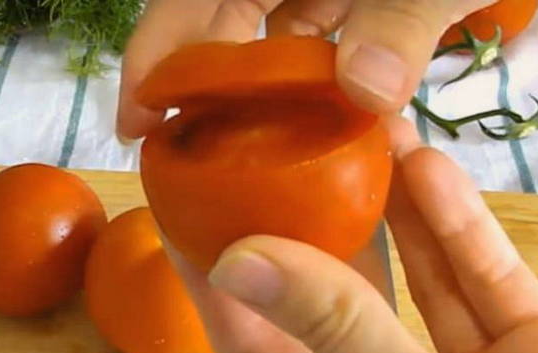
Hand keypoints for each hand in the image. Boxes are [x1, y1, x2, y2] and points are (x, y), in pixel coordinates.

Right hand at [116, 0, 496, 141]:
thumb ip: (400, 21)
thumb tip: (367, 91)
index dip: (156, 52)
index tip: (137, 119)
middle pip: (213, 19)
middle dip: (190, 80)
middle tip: (165, 150)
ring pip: (259, 38)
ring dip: (249, 92)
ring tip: (230, 153)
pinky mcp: (342, 4)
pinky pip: (306, 46)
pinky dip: (302, 87)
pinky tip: (304, 127)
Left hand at [164, 117, 537, 352]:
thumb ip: (339, 336)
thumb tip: (240, 264)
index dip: (219, 288)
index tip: (184, 221)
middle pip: (330, 304)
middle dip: (303, 230)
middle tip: (264, 162)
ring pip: (411, 280)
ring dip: (387, 209)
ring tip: (353, 138)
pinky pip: (483, 282)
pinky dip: (456, 228)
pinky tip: (426, 169)